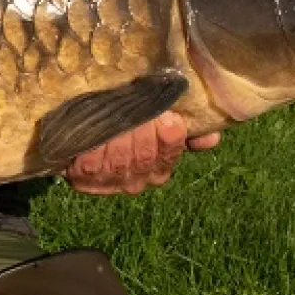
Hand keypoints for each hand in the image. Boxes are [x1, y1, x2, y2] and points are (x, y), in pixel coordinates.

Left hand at [62, 112, 219, 194]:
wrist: (82, 134)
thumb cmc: (127, 125)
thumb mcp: (158, 124)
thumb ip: (187, 130)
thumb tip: (212, 137)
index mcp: (159, 169)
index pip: (170, 157)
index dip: (170, 140)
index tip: (168, 118)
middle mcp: (137, 181)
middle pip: (144, 159)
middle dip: (143, 133)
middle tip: (140, 112)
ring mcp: (109, 182)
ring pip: (119, 162)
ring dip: (119, 138)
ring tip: (118, 117)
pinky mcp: (83, 179)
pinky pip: (91, 165)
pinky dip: (94, 148)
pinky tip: (95, 133)